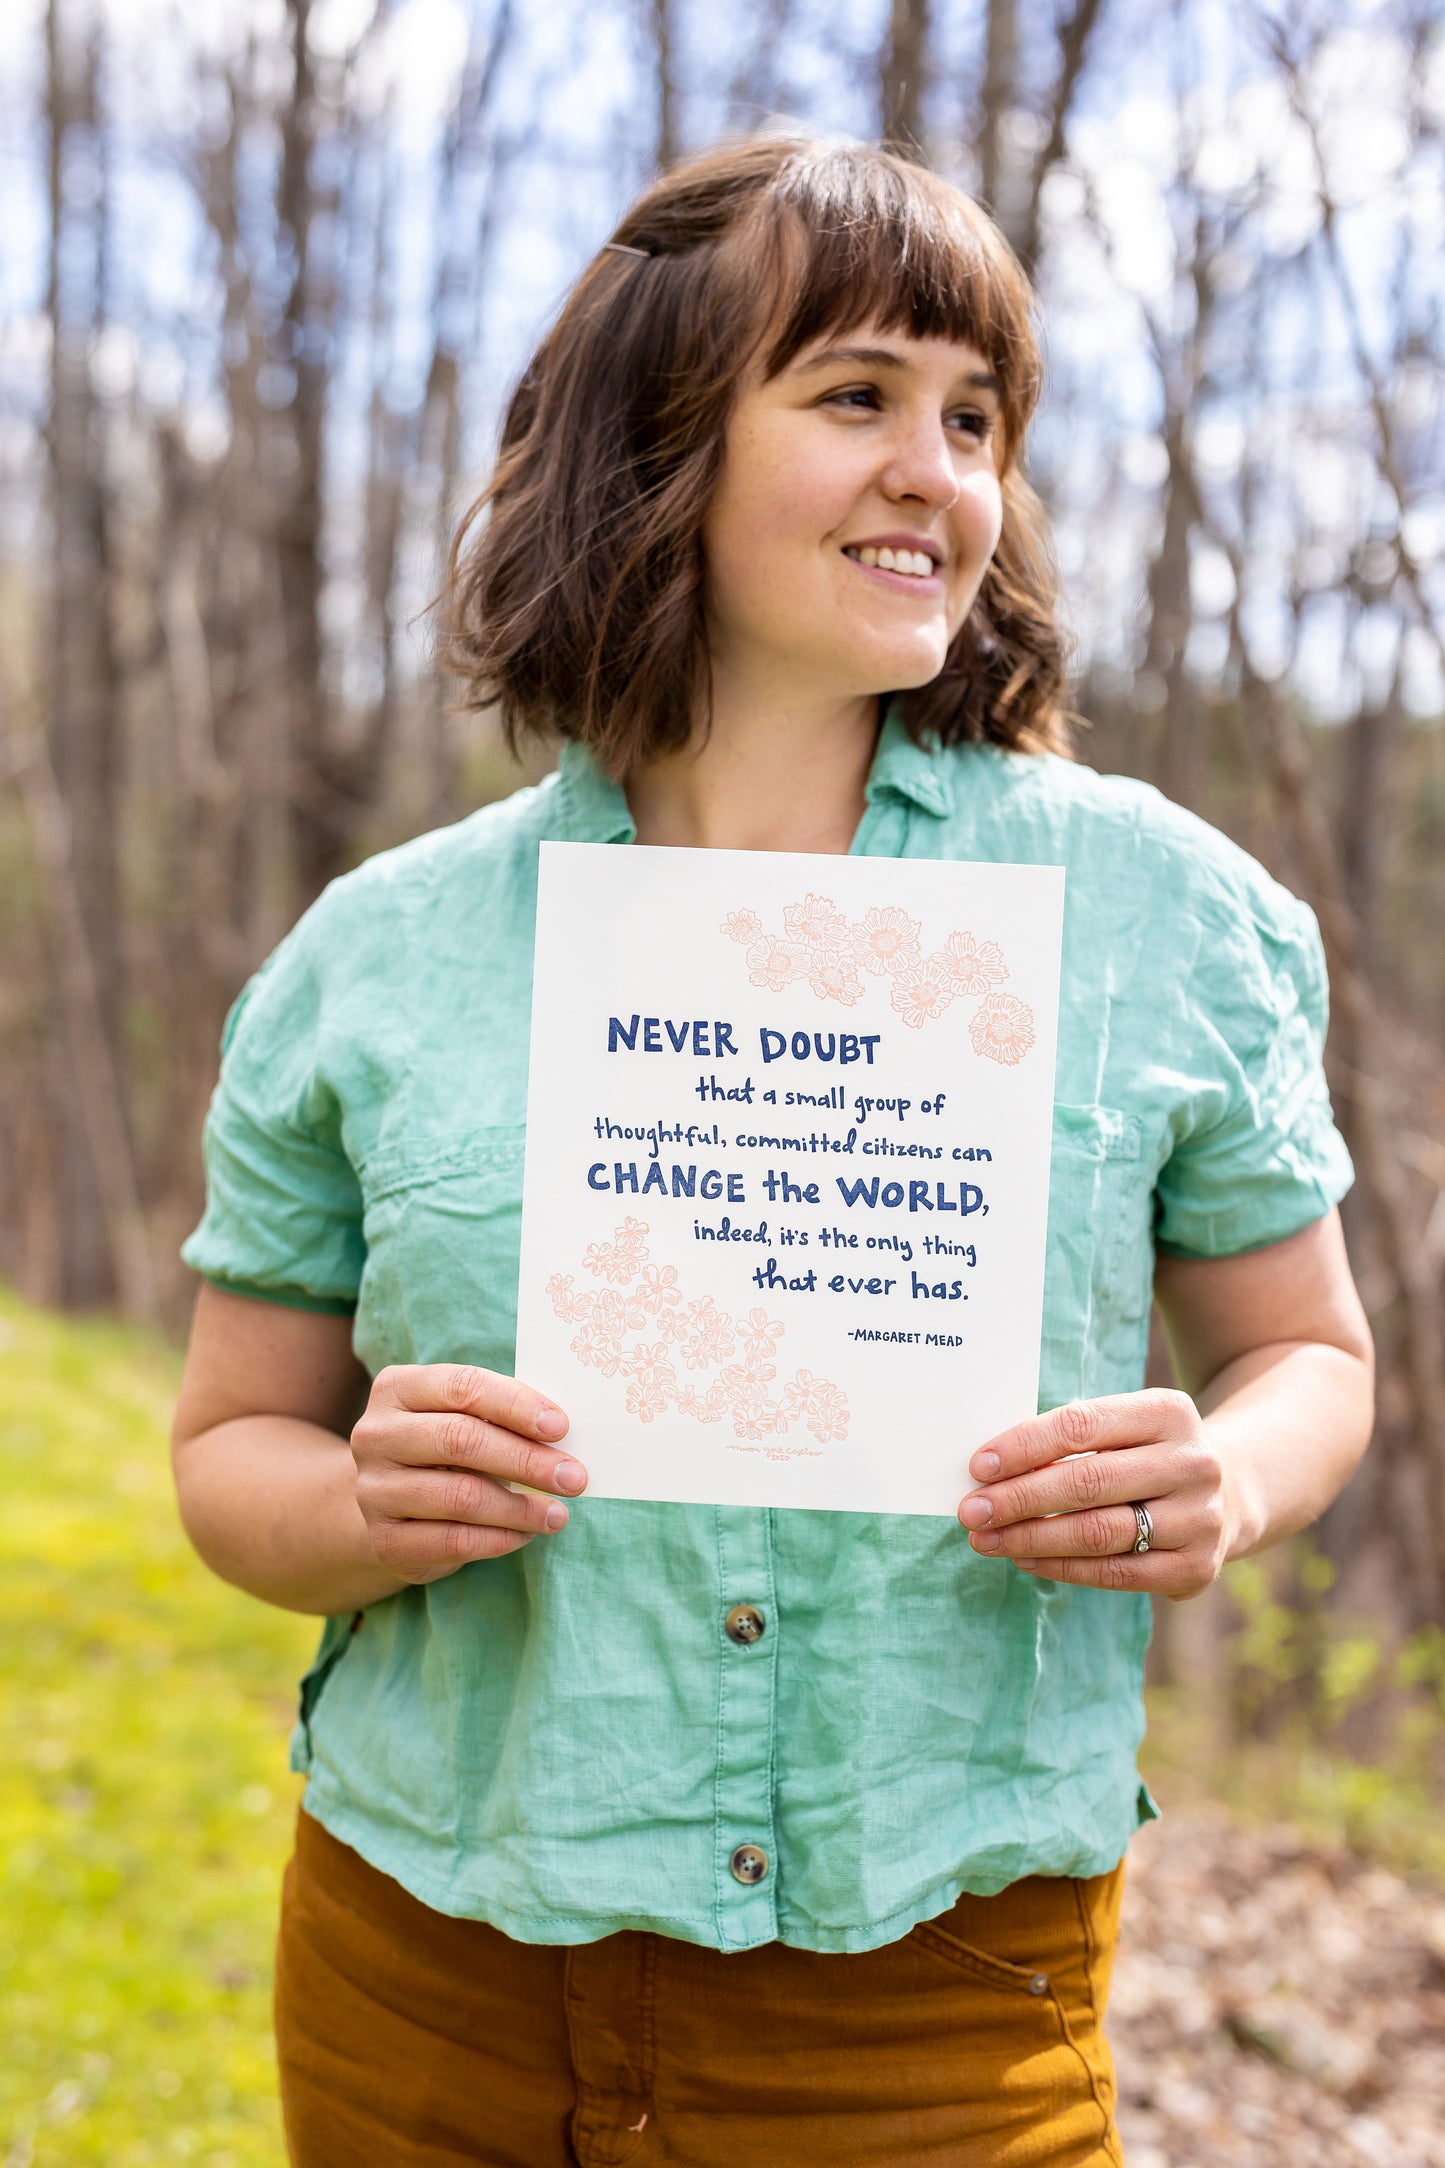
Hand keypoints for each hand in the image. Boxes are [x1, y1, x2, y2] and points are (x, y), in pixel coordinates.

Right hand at [351, 1364, 585, 1583]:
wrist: (391, 1507)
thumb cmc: (444, 1451)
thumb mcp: (463, 1418)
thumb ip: (500, 1415)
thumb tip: (561, 1430)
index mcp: (397, 1388)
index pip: (462, 1387)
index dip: (515, 1405)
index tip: (560, 1427)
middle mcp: (376, 1435)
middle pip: (460, 1439)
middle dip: (526, 1460)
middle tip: (573, 1478)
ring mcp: (373, 1490)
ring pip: (460, 1496)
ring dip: (520, 1508)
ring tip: (558, 1514)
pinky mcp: (384, 1540)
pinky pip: (454, 1541)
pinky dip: (500, 1539)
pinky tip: (526, 1534)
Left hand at [957, 1389, 1230, 1598]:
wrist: (1230, 1490)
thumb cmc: (1146, 1452)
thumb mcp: (1124, 1425)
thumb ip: (1070, 1438)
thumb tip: (990, 1469)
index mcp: (1169, 1412)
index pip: (1082, 1426)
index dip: (1024, 1446)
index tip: (978, 1466)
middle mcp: (1193, 1463)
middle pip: (1087, 1483)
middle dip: (1018, 1499)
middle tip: (972, 1511)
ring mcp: (1200, 1518)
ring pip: (1098, 1533)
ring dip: (1031, 1539)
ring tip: (986, 1539)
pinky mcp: (1197, 1567)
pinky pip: (1115, 1573)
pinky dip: (1061, 1568)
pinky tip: (1024, 1559)